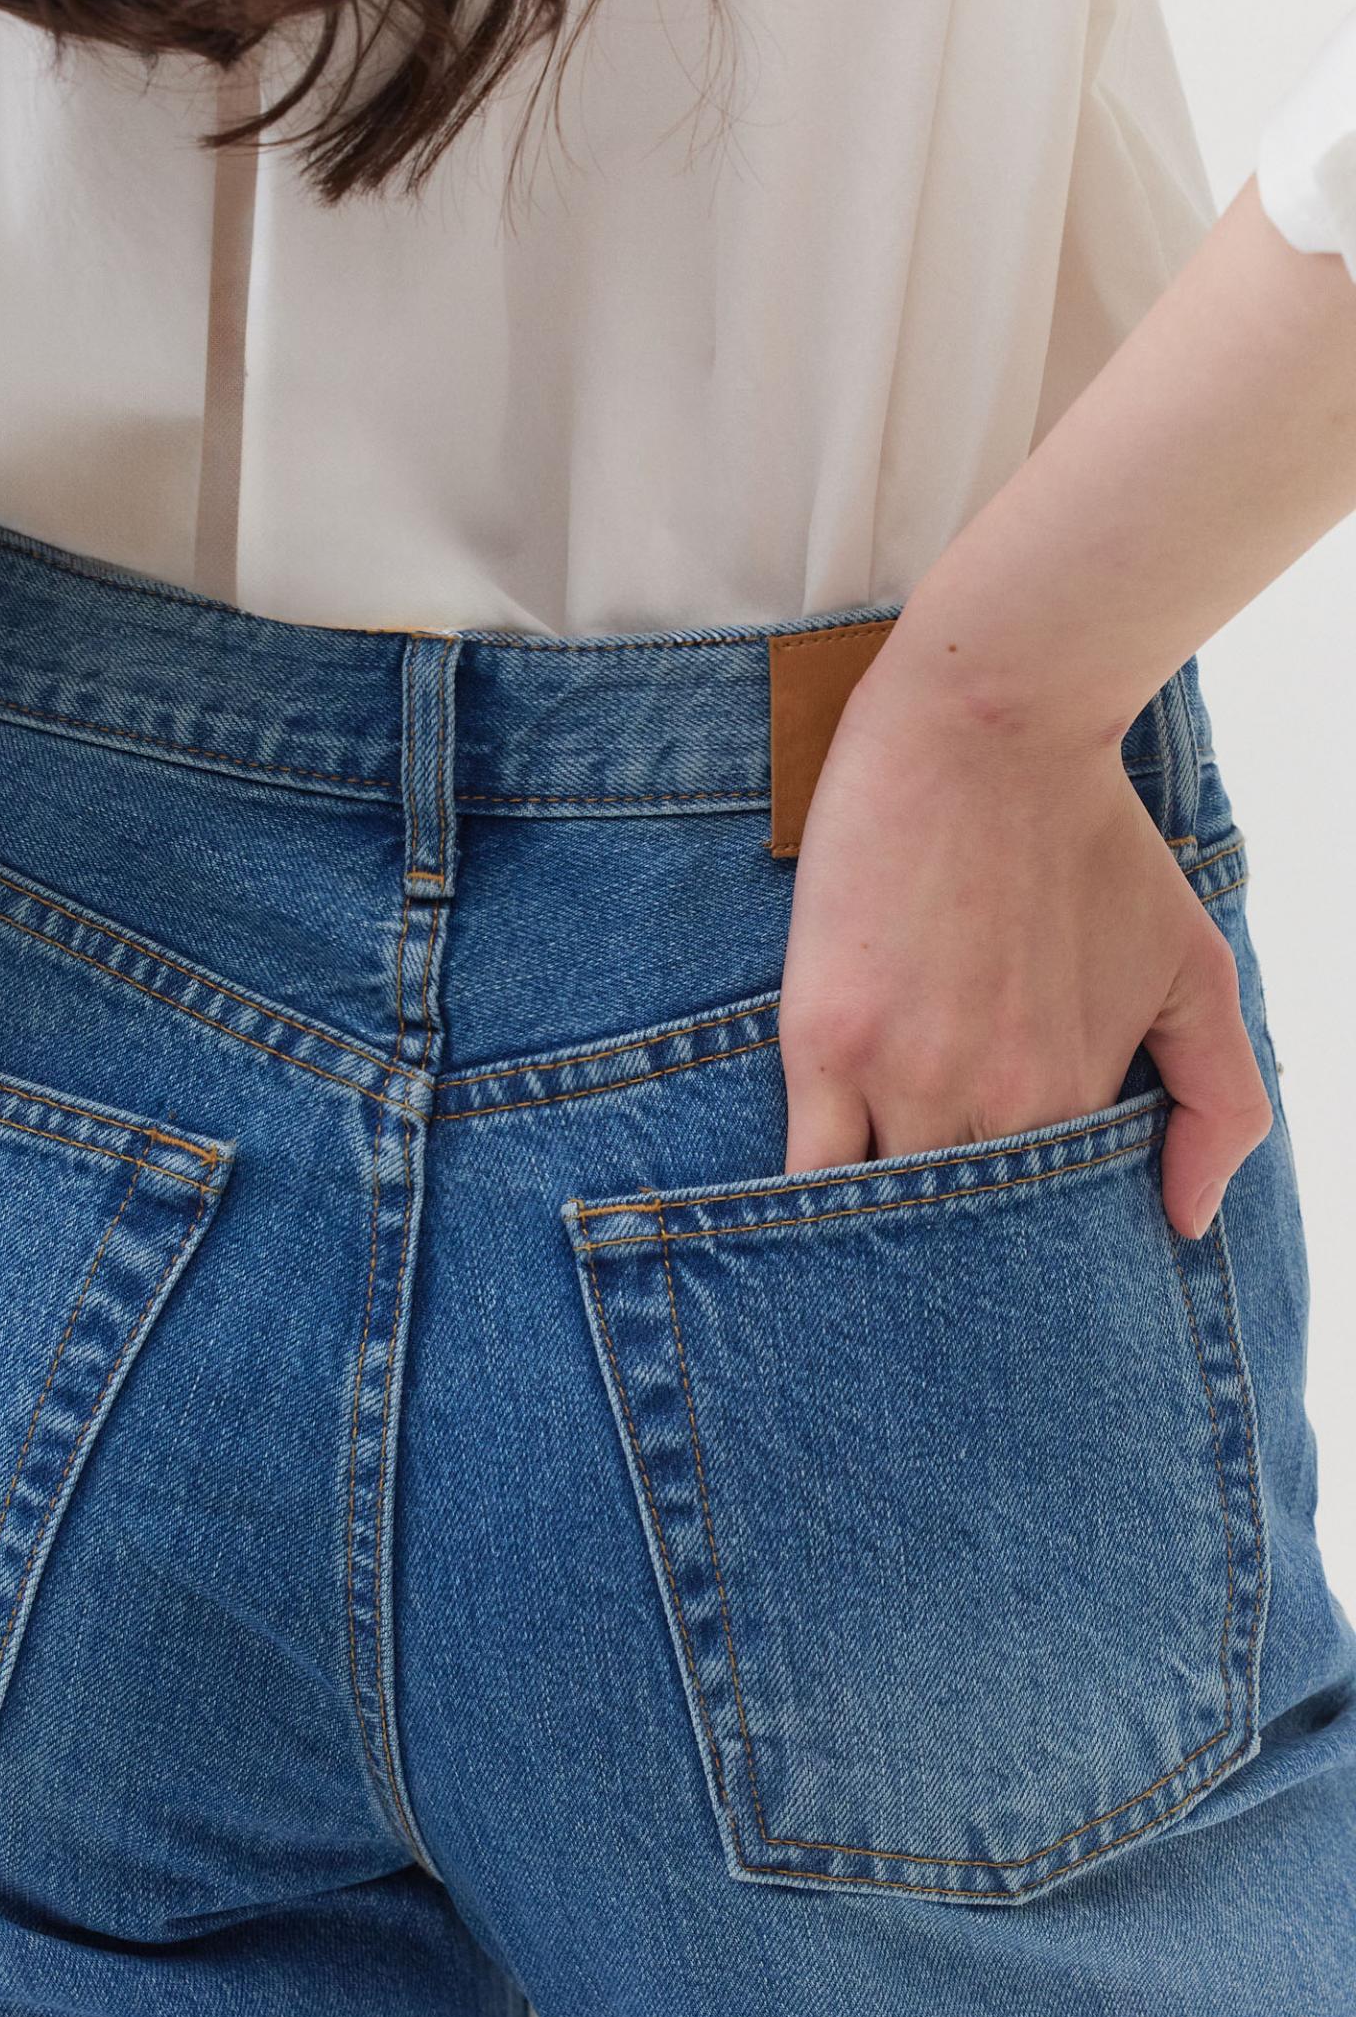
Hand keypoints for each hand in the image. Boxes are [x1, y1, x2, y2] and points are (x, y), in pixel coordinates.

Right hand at [777, 645, 1273, 1236]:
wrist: (992, 727)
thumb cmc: (1091, 838)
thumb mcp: (1195, 967)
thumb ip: (1220, 1100)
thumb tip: (1190, 1224)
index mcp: (1077, 1098)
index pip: (1039, 1228)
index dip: (1015, 1250)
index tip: (997, 1265)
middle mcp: (998, 1104)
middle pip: (958, 1237)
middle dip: (945, 1264)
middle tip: (929, 1289)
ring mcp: (906, 1075)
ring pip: (879, 1215)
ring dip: (873, 1240)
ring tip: (860, 1256)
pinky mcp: (825, 1037)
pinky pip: (805, 1172)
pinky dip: (806, 1209)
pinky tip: (796, 1229)